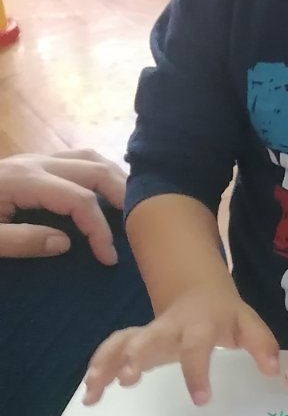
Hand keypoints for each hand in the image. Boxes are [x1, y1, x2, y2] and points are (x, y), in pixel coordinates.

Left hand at [0, 149, 125, 261]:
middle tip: (137, 224)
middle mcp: (36, 162)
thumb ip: (21, 241)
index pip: (79, 199)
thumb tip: (66, 243)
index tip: (108, 257)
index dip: (99, 228)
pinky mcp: (35, 163)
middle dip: (121, 196)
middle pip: (94, 170)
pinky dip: (99, 174)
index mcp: (25, 180)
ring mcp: (36, 159)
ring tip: (129, 206)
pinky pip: (78, 160)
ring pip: (90, 158)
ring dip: (114, 180)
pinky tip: (105, 191)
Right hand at [82, 285, 278, 405]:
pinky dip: (98, 369)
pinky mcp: (134, 339)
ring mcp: (148, 331)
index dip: (198, 372)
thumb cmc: (225, 314)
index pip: (197, 347)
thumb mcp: (248, 325)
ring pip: (122, 342)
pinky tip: (89, 395)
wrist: (198, 290)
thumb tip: (274, 371)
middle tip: (126, 378)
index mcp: (200, 325)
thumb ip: (262, 345)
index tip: (200, 399)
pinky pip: (112, 350)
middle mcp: (169, 326)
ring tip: (93, 390)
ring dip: (107, 363)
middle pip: (149, 336)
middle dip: (136, 354)